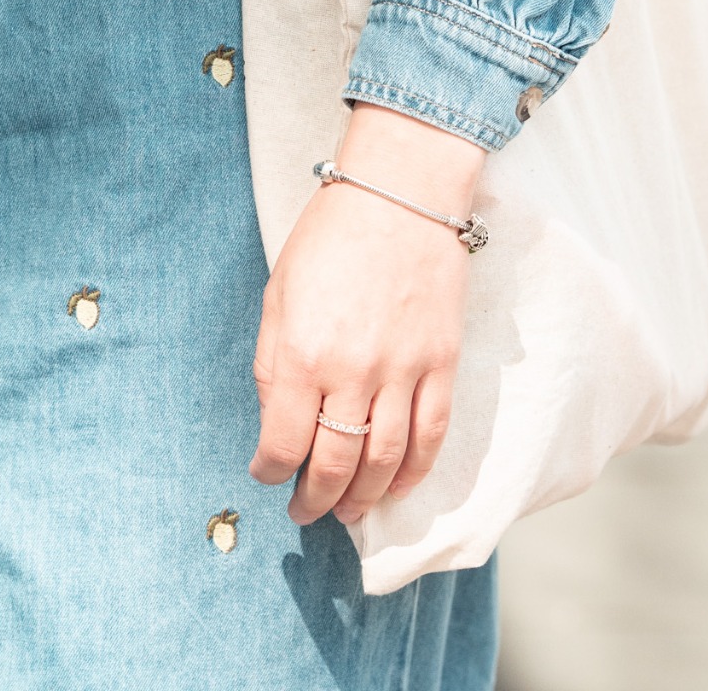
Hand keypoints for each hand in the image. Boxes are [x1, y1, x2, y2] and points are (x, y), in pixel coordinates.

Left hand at [250, 104, 482, 526]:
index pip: (282, 441)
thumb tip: (274, 419)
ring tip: (347, 511)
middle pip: (335, 464)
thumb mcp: (279, 292)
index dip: (270, 471)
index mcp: (302, 351)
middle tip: (305, 513)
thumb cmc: (330, 237)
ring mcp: (402, 370)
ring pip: (384, 461)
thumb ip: (272, 360)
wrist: (399, 195)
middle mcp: (352, 370)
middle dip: (315, 499)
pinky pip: (431, 436)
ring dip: (363, 498)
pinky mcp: (441, 364)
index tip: (266, 475)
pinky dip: (414, 472)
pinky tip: (395, 487)